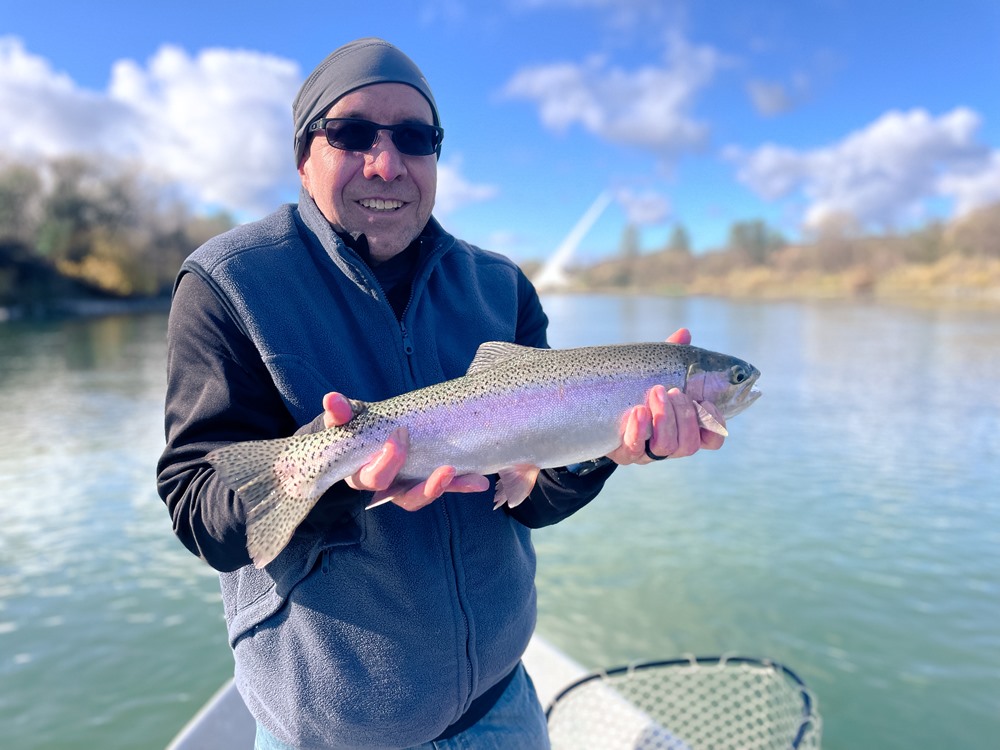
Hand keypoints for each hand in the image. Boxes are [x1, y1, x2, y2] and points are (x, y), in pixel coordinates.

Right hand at [321, 392, 489, 510]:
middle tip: (443, 466)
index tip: (400, 436)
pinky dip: (462, 484)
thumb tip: (331, 399)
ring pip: (421, 497)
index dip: (387, 463)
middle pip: (400, 495)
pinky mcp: (426, 480)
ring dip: (443, 488)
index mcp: (360, 472)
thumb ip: (341, 412)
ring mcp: (405, 485)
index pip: (371, 478)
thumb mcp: (348, 416)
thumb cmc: (355, 425)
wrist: (367, 431)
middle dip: (422, 484)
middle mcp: (383, 486)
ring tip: (459, 474)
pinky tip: (480, 480)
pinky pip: (444, 487)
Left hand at [606, 328, 725, 465]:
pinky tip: (639, 411)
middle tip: (672, 391)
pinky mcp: (624, 453)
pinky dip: (639, 430)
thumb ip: (671, 357)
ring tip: (656, 394)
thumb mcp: (654, 374)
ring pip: (666, 447)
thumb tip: (683, 334)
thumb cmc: (635, 392)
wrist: (597, 410)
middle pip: (689, 445)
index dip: (715, 424)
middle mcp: (669, 445)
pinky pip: (635, 449)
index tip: (705, 402)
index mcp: (683, 430)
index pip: (711, 439)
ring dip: (665, 420)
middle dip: (684, 416)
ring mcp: (647, 452)